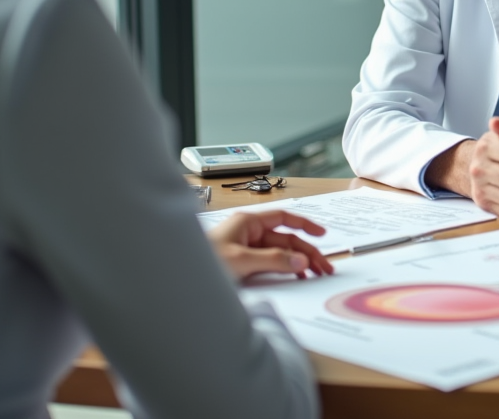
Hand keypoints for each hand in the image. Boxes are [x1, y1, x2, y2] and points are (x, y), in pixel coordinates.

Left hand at [207, 209, 334, 280]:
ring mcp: (246, 248)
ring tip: (314, 274)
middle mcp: (248, 233)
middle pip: (285, 239)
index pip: (283, 218)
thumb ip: (273, 260)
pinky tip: (295, 277)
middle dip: (306, 251)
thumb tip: (300, 260)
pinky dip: (284, 269)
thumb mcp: (240, 260)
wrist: (174, 280)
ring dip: (297, 262)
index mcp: (247, 222)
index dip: (305, 224)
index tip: (322, 234)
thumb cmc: (200, 263)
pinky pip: (270, 264)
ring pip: (279, 253)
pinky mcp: (243, 264)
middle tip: (324, 267)